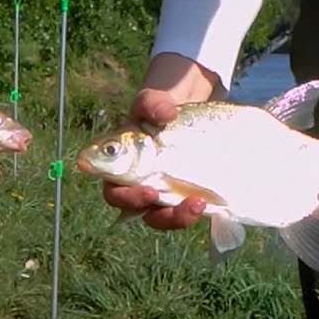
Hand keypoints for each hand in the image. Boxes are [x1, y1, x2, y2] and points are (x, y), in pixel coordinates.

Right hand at [101, 53, 218, 230]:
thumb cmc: (157, 110)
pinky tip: (206, 201)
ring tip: (197, 203)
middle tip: (161, 197)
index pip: (112, 190)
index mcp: (118, 167)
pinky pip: (182, 212)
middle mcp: (135, 186)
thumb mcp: (153, 100)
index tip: (147, 190)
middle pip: (133, 210)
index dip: (124, 196)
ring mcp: (159, 195)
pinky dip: (192, 211)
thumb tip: (166, 113)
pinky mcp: (180, 198)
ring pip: (160, 217)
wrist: (182, 116)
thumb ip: (152, 103)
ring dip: (176, 216)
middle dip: (150, 209)